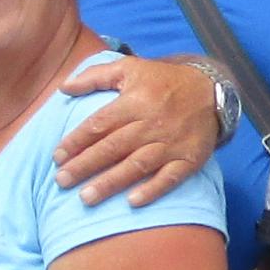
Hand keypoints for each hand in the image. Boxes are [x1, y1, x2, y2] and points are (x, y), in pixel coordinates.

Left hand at [57, 54, 227, 204]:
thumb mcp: (129, 68)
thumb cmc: (163, 81)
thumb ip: (95, 76)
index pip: (99, 124)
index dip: (76, 141)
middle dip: (85, 165)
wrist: (212, 91)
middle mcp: (151, 123)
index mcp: (134, 101)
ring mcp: (171, 143)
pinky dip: (152, 189)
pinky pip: (170, 177)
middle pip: (113, 147)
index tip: (57, 157)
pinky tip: (132, 201)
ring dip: (111, 182)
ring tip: (86, 198)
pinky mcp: (189, 158)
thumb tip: (63, 87)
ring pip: (136, 165)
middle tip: (61, 181)